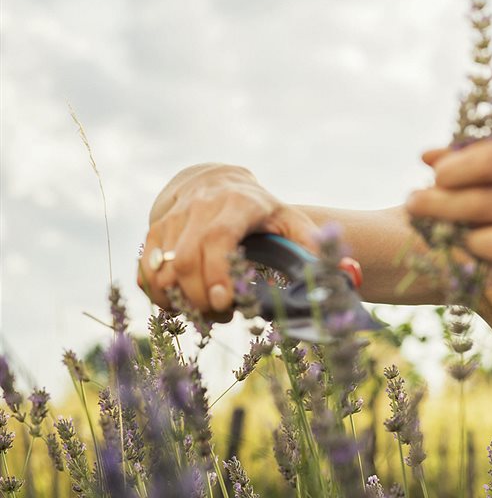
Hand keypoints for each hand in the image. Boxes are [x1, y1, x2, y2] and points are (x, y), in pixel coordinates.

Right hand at [138, 164, 320, 316]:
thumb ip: (310, 243)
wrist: (215, 180)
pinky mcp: (154, 232)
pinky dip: (157, 295)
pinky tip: (180, 303)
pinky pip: (145, 271)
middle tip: (222, 316)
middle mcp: (199, 208)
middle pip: (184, 260)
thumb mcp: (288, 217)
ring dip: (178, 301)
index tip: (224, 302)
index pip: (217, 238)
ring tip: (203, 312)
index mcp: (236, 204)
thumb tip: (340, 272)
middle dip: (199, 297)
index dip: (216, 272)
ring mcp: (172, 219)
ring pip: (160, 268)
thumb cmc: (258, 209)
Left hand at [406, 141, 491, 296]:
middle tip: (414, 205)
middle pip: (490, 206)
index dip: (457, 169)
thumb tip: (426, 156)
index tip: (431, 177)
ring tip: (448, 236)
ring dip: (462, 243)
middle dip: (441, 207)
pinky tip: (477, 264)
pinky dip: (488, 274)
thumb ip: (486, 157)